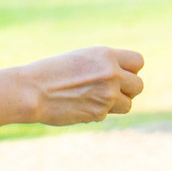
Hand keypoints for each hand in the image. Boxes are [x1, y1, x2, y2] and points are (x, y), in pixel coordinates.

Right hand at [21, 46, 144, 126]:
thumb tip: (123, 80)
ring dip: (117, 104)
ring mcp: (106, 96)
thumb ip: (105, 66)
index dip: (130, 70)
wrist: (33, 91)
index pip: (138, 62)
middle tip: (111, 91)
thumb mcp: (83, 59)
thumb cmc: (53, 72)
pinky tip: (80, 106)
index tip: (119, 74)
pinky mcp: (98, 114)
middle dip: (128, 90)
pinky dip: (97, 112)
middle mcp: (111, 74)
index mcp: (107, 55)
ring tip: (97, 99)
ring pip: (128, 104)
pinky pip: (108, 115)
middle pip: (138, 86)